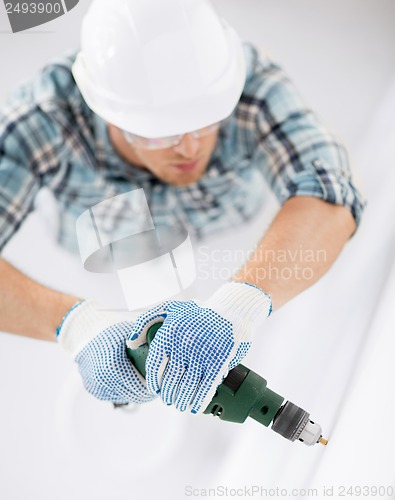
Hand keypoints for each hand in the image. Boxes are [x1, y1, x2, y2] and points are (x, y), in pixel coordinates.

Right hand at [57, 300, 156, 404]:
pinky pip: (115, 394)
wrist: (84, 330)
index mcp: (113, 365)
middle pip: (134, 395)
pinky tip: (128, 376)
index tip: (163, 382)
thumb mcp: (132, 334)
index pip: (140, 388)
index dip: (154, 387)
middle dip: (147, 390)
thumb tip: (167, 356)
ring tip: (143, 377)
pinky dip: (124, 388)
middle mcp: (102, 379)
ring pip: (125, 397)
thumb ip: (148, 347)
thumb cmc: (111, 329)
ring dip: (135, 390)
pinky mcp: (93, 389)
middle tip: (157, 381)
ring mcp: (96, 386)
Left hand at [127, 282, 271, 412]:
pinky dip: (199, 400)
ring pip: (187, 387)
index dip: (152, 380)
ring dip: (182, 400)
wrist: (231, 310)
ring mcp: (201, 355)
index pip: (154, 364)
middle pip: (170, 379)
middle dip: (167, 394)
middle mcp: (183, 345)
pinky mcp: (217, 362)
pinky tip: (195, 407)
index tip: (154, 389)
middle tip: (168, 400)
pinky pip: (206, 387)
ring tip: (180, 406)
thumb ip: (146, 322)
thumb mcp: (169, 308)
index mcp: (169, 333)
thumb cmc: (198, 311)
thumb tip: (132, 343)